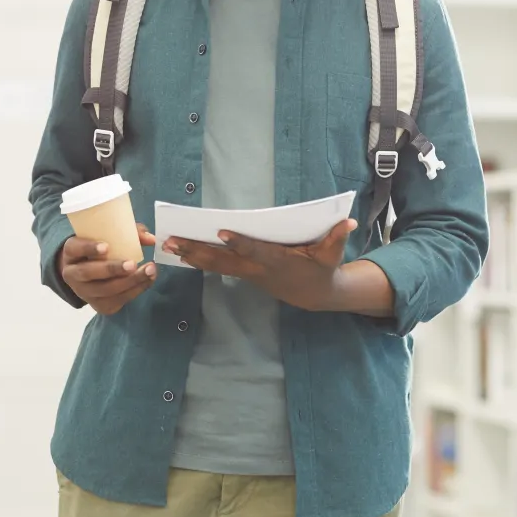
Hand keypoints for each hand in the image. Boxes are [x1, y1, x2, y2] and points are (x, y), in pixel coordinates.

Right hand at [59, 225, 157, 315]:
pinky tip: (148, 280)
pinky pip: (117, 300)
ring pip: (104, 290)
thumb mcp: (109, 237)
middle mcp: (72, 274)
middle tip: (132, 264)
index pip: (74, 248)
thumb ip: (129, 233)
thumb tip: (150, 239)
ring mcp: (84, 292)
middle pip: (88, 273)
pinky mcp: (98, 306)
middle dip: (112, 269)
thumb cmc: (101, 251)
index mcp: (71, 252)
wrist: (91, 276)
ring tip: (149, 271)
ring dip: (130, 282)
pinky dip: (135, 290)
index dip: (89, 248)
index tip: (106, 247)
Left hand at [164, 219, 355, 310]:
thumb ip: (337, 237)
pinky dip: (199, 259)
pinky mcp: (244, 274)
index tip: (222, 232)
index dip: (240, 242)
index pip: (256, 251)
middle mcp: (258, 269)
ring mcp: (248, 274)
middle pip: (224, 260)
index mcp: (278, 261)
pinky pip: (217, 267)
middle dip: (198, 250)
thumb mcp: (332, 254)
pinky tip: (180, 252)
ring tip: (169, 244)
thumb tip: (348, 222)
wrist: (315, 295)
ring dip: (191, 255)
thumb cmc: (323, 268)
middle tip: (174, 241)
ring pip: (216, 265)